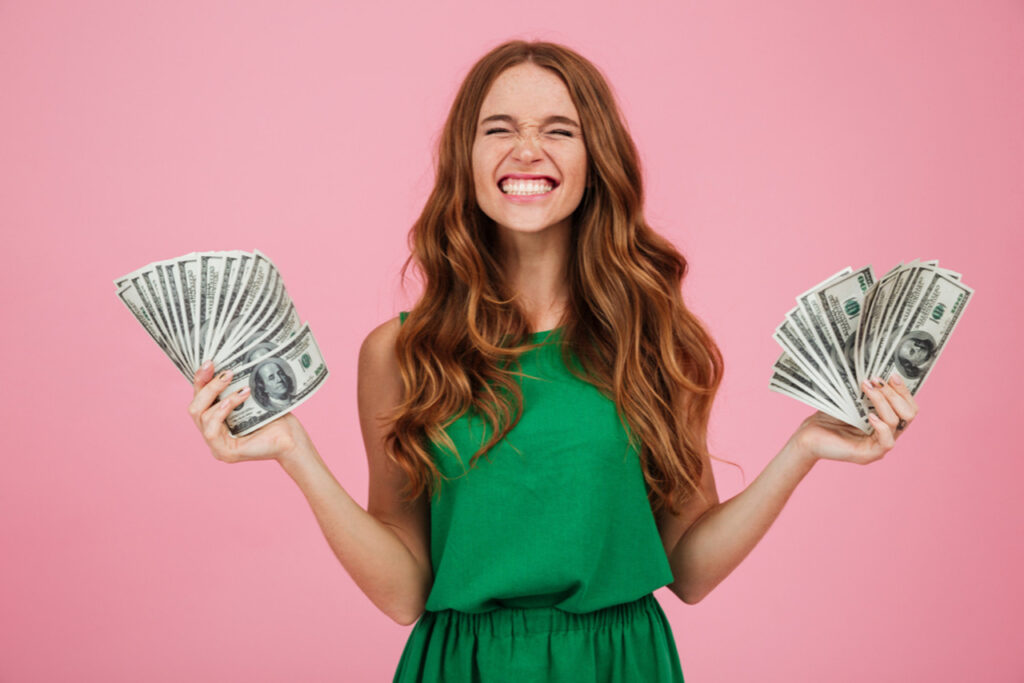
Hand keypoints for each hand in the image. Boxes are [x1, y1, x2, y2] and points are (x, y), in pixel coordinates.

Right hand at [188, 360, 312, 464]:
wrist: (292, 438)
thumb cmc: (275, 419)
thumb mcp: (251, 398)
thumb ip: (235, 386)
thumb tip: (227, 363)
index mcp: (215, 421)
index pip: (199, 398)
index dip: (201, 379)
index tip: (210, 362)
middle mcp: (212, 434)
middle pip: (194, 407)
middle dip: (208, 386)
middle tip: (227, 372)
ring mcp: (216, 446)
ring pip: (200, 416)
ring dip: (219, 396)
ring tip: (242, 388)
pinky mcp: (223, 453)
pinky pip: (211, 429)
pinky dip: (222, 411)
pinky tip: (239, 399)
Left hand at [788, 374, 918, 465]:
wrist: (808, 435)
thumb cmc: (828, 417)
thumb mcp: (850, 399)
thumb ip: (866, 390)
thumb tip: (876, 369)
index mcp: (886, 420)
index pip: (908, 406)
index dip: (903, 390)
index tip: (891, 374)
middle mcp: (887, 433)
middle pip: (908, 413)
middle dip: (894, 393)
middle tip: (875, 381)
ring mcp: (879, 446)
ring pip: (896, 422)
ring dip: (883, 402)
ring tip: (866, 389)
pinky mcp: (869, 455)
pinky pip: (887, 441)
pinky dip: (881, 426)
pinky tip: (869, 416)